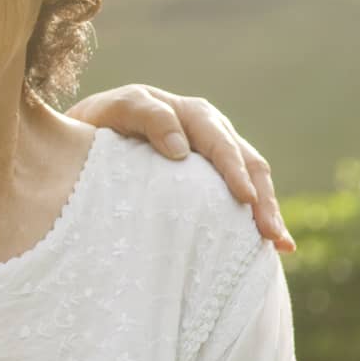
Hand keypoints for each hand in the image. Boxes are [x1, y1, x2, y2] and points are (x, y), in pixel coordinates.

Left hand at [66, 84, 294, 252]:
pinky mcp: (210, 186)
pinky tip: (274, 250)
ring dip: (267, 212)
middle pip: (246, 163)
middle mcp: (209, 134)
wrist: (80, 144)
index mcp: (188, 114)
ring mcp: (213, 161)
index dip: (232, 167)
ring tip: (280, 245)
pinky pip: (239, 201)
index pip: (218, 140)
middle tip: (270, 232)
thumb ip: (144, 116)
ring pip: (252, 183)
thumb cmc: (97, 125)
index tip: (243, 198)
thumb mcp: (114, 110)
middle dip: (262, 198)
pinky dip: (255, 221)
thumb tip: (179, 148)